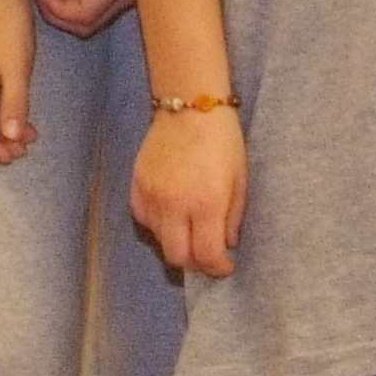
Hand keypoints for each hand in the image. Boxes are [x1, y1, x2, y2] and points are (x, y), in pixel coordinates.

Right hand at [0, 0, 35, 162]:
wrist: (4, 1)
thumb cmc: (9, 28)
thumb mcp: (17, 67)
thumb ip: (15, 103)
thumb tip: (14, 139)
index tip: (13, 154)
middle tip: (22, 151)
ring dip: (0, 138)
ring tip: (29, 139)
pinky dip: (4, 126)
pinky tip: (26, 128)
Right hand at [133, 107, 246, 276]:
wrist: (190, 107)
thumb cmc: (223, 142)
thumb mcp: (240, 180)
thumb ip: (233, 218)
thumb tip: (225, 245)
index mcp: (206, 203)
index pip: (206, 256)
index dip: (218, 269)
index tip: (226, 266)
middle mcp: (174, 205)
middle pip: (177, 257)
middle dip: (195, 263)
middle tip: (207, 255)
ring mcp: (151, 196)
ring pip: (158, 241)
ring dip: (176, 243)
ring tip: (190, 231)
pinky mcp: (136, 186)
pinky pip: (143, 220)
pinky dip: (157, 226)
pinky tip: (171, 215)